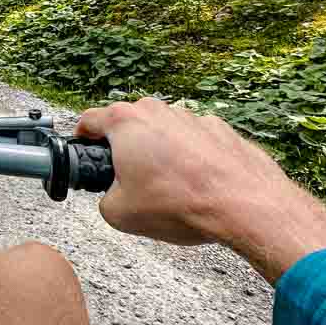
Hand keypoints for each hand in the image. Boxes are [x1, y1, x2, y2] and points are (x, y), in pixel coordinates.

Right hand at [76, 98, 325, 281]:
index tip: (83, 154)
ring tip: (169, 189)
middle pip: (127, 125)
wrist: (244, 205)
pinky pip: (193, 141)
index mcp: (125, 122)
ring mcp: (191, 116)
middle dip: (124, 149)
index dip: (81, 140)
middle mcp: (157, 110)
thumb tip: (112, 197)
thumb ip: (103, 199)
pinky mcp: (219, 129)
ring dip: (159, 153)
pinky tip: (197, 185)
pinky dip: (190, 158)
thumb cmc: (181, 204)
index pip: (88, 120)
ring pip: (162, 132)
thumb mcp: (119, 214)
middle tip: (129, 181)